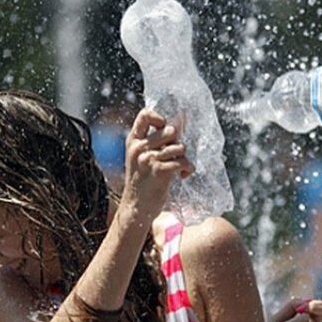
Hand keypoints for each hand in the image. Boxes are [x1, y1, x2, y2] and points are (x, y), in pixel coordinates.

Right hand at [119, 110, 194, 224]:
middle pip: (169, 131)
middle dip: (177, 143)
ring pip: (179, 147)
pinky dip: (188, 168)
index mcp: (133, 141)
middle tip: (175, 156)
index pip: (145, 115)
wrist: (136, 207)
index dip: (159, 117)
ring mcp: (148, 159)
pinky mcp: (159, 171)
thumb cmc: (142, 183)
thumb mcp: (140, 158)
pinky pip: (182, 161)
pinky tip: (183, 176)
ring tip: (181, 168)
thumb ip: (155, 142)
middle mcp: (139, 148)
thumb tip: (179, 121)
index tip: (165, 129)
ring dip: (184, 158)